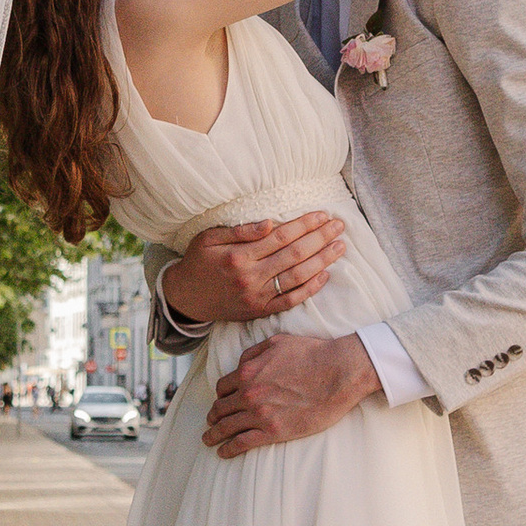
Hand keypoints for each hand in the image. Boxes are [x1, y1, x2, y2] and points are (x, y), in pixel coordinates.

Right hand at [160, 214, 346, 326]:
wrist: (186, 298)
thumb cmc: (198, 262)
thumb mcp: (209, 238)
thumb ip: (240, 231)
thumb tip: (270, 223)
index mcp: (239, 256)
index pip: (281, 236)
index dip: (305, 224)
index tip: (322, 214)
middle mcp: (251, 277)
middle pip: (295, 255)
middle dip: (320, 238)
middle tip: (340, 225)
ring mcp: (258, 296)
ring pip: (298, 277)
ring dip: (323, 261)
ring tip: (340, 246)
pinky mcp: (261, 311)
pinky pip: (291, 300)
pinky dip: (310, 288)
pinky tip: (325, 275)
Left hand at [204, 332, 382, 456]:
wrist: (338, 372)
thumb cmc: (312, 354)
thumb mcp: (277, 342)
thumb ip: (254, 353)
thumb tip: (240, 364)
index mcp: (248, 372)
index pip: (222, 387)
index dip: (220, 396)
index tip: (220, 402)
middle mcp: (249, 394)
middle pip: (220, 408)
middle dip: (213, 417)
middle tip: (211, 422)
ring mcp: (260, 414)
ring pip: (227, 427)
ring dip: (214, 435)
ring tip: (209, 440)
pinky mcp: (273, 431)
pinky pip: (242, 443)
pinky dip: (228, 449)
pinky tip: (223, 452)